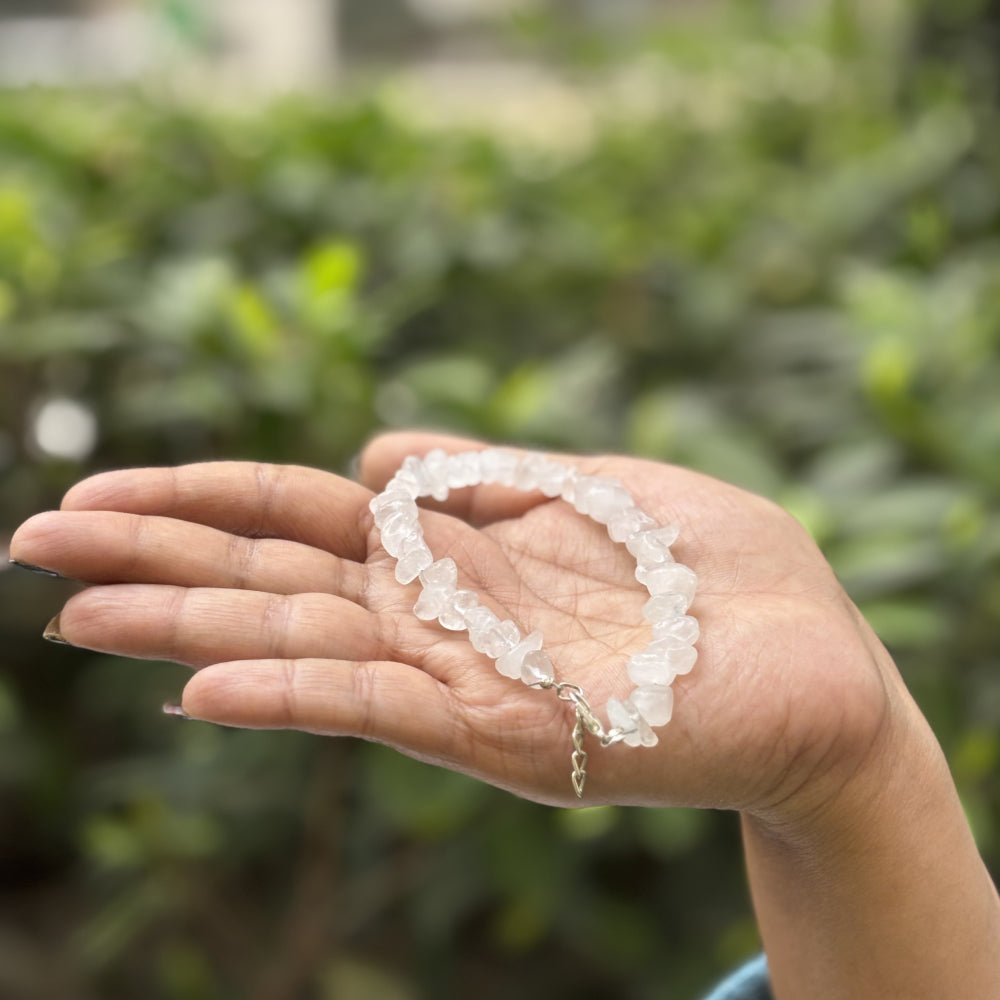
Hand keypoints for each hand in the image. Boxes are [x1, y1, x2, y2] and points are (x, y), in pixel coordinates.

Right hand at [10, 432, 903, 813]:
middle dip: (156, 559)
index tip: (107, 486)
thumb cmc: (717, 576)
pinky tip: (204, 687)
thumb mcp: (598, 491)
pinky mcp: (511, 732)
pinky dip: (293, 696)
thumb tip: (377, 451)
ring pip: (301, 647)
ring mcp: (463, 682)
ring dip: (187, 630)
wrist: (814, 667)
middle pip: (274, 580)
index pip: (305, 517)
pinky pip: (384, 709)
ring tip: (76, 606)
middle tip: (35, 540)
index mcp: (453, 558)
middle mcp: (436, 622)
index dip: (208, 498)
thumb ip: (486, 476)